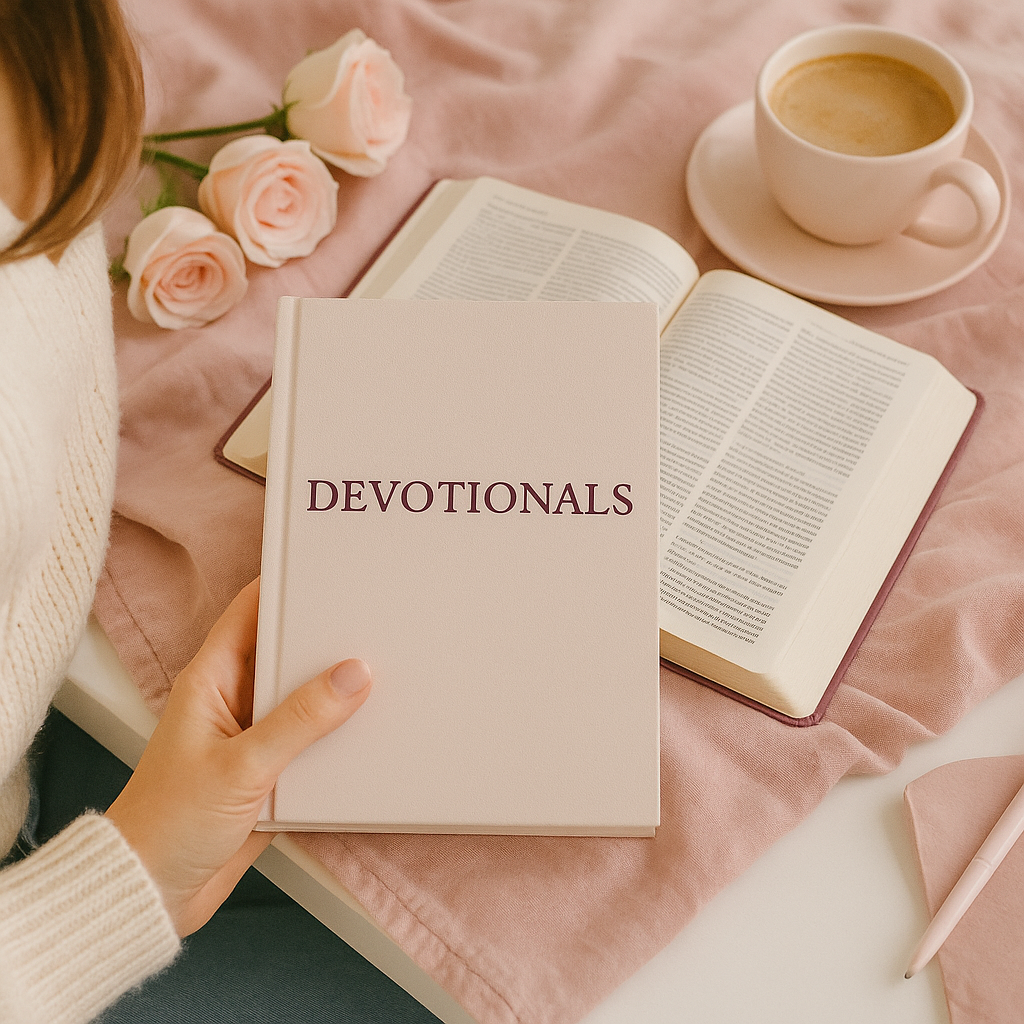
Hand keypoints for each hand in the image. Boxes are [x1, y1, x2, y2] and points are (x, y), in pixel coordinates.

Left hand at [105, 577, 370, 936]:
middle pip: (285, 653)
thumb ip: (300, 720)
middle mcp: (232, 701)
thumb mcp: (242, 765)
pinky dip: (336, 738)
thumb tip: (353, 675)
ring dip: (335, 693)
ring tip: (382, 674)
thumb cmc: (168, 825)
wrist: (154, 893)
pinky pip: (311, 742)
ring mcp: (252, 737)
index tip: (328, 569)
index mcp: (210, 681)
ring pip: (303, 699)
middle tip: (370, 622)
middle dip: (324, 640)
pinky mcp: (269, 772)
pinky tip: (367, 735)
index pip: (249, 612)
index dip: (286, 586)